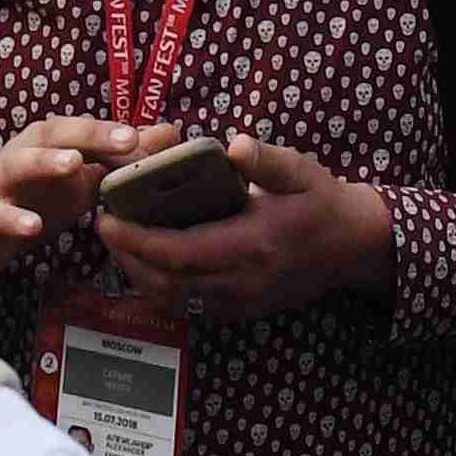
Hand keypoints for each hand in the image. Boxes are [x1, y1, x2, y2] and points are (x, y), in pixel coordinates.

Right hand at [0, 116, 136, 296]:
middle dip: (92, 133)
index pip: (88, 130)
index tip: (149, 136)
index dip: (118, 131)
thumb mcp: (80, 180)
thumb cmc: (33, 198)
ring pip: (21, 163)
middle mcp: (25, 151)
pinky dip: (14, 218)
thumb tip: (172, 133)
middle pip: (57, 132)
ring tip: (74, 165)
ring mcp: (2, 181)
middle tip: (126, 139)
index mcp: (51, 141)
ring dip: (47, 161)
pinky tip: (33, 226)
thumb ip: (121, 158)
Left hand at [91, 134, 390, 323]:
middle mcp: (242, 280)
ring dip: (138, 276)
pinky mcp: (241, 310)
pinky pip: (188, 307)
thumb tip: (234, 144)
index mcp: (251, 244)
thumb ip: (267, 159)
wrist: (352, 245)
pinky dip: (159, 289)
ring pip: (172, 300)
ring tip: (119, 243)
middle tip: (104, 226)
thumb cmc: (321, 200)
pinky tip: (147, 264)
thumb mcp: (301, 170)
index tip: (107, 219)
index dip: (136, 240)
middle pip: (166, 282)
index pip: (179, 252)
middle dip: (126, 257)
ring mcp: (241, 301)